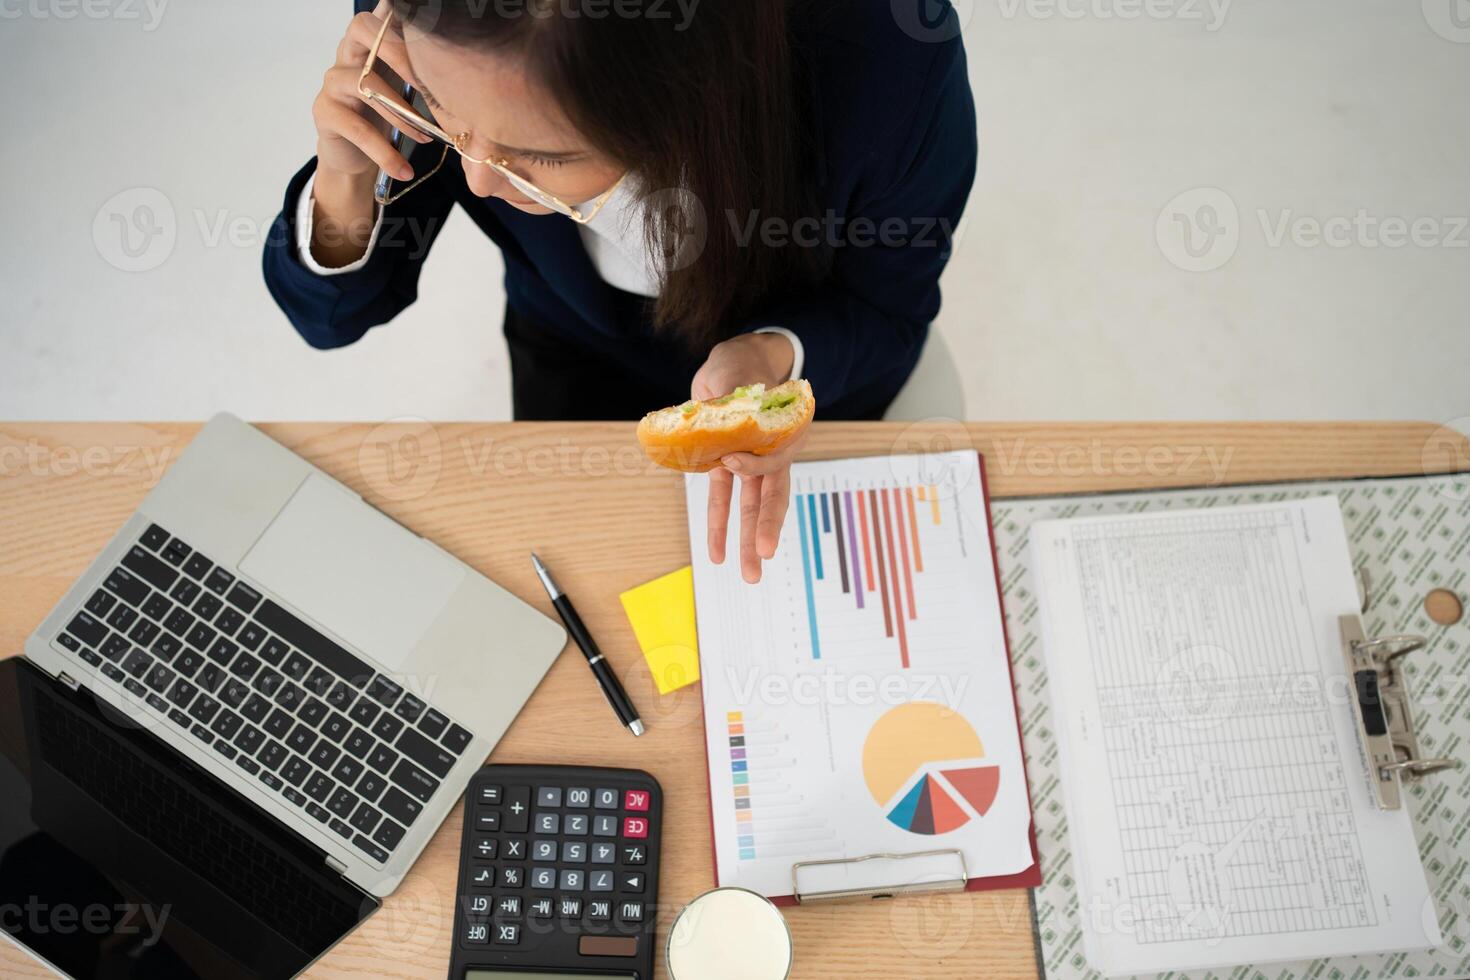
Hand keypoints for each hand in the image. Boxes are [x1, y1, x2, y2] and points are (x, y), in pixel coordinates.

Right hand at [308, 3, 430, 264]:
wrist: (354, 158)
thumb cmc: (388, 118)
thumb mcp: (412, 91)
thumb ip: (430, 72)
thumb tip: (476, 63)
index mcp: (372, 43)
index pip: (381, 14)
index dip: (399, 13)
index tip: (429, 30)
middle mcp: (347, 53)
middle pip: (362, 28)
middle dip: (400, 51)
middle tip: (428, 82)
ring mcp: (333, 80)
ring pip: (365, 83)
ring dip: (401, 114)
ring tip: (426, 138)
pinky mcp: (325, 112)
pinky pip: (357, 128)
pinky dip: (385, 152)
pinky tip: (403, 168)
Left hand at [696, 333, 805, 583]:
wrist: (736, 360)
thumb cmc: (739, 365)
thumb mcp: (734, 375)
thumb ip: (729, 401)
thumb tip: (719, 427)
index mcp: (785, 429)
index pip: (776, 458)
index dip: (754, 465)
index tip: (729, 462)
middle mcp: (773, 450)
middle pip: (772, 494)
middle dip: (766, 528)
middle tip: (764, 557)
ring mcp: (753, 461)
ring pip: (752, 504)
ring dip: (746, 538)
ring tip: (748, 573)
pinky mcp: (729, 464)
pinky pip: (726, 498)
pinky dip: (719, 524)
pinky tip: (717, 553)